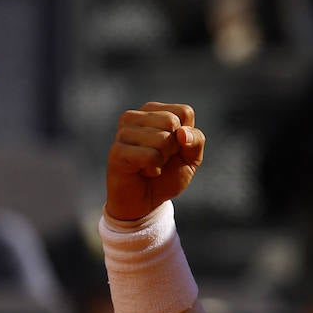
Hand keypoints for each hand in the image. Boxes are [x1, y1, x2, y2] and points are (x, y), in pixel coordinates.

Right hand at [104, 102, 205, 221]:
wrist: (145, 201)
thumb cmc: (168, 174)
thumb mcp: (191, 157)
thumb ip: (195, 140)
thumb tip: (182, 132)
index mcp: (153, 111)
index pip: (184, 111)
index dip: (187, 136)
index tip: (174, 148)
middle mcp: (135, 117)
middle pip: (172, 121)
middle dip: (174, 147)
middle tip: (160, 158)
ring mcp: (123, 132)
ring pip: (162, 139)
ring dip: (163, 159)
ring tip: (150, 165)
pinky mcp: (116, 150)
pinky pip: (150, 156)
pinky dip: (154, 168)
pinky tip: (143, 171)